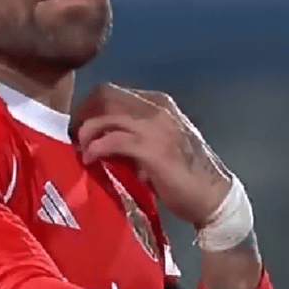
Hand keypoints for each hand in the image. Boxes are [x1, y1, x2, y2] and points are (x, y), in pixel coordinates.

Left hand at [71, 83, 231, 227]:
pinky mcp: (152, 149)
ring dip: (86, 132)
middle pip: (105, 95)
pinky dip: (94, 148)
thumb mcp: (160, 141)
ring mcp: (155, 126)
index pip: (113, 92)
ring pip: (105, 115)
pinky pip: (111, 140)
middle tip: (74, 136)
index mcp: (158, 103)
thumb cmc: (186, 173)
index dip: (89, 107)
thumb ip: (135, 133)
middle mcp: (157, 108)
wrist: (214, 196)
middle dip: (83, 114)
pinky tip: (90, 160)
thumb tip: (101, 137)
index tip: (78, 126)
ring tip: (81, 150)